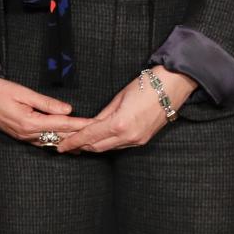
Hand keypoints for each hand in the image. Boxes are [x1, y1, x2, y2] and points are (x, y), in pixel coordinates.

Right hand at [0, 78, 92, 145]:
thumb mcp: (22, 92)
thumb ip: (46, 103)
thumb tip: (67, 109)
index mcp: (29, 122)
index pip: (62, 124)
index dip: (80, 124)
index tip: (95, 124)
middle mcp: (27, 134)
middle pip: (59, 137)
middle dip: (78, 137)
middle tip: (97, 136)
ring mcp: (22, 137)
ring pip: (51, 142)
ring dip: (68, 142)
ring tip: (86, 143)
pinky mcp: (19, 135)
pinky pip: (41, 142)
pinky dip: (55, 141)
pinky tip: (64, 142)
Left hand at [55, 67, 195, 154]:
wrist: (172, 86)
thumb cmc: (145, 85)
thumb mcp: (119, 97)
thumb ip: (104, 114)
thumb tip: (92, 124)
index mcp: (119, 124)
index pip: (90, 136)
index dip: (73, 141)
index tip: (61, 145)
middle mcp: (128, 136)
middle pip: (97, 146)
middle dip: (80, 146)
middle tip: (65, 143)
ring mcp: (137, 140)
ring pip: (109, 147)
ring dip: (93, 145)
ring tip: (79, 142)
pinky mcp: (143, 140)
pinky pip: (120, 145)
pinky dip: (108, 143)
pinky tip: (99, 139)